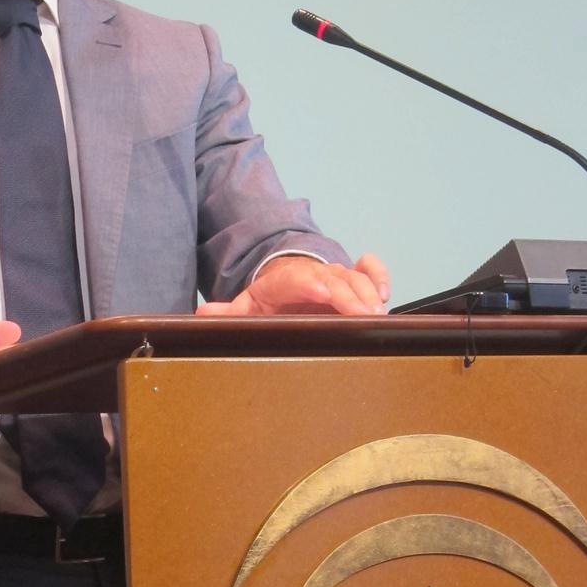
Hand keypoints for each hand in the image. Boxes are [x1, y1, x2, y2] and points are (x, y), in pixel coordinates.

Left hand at [197, 253, 389, 316]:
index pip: (296, 278)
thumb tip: (201, 318)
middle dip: (349, 296)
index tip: (322, 292)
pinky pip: (370, 269)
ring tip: (377, 315)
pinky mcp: (353, 277)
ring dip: (368, 292)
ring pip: (355, 277)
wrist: (289, 282)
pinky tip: (385, 295)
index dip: (310, 283)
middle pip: (333, 279)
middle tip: (362, 316)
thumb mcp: (247, 307)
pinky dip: (379, 276)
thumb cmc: (271, 302)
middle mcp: (313, 275)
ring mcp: (335, 274)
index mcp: (282, 282)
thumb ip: (226, 314)